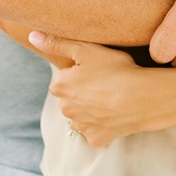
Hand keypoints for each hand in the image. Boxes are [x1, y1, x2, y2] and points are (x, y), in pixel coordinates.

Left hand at [28, 32, 164, 147]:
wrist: (142, 98)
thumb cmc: (115, 70)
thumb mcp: (86, 49)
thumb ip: (57, 43)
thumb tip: (33, 36)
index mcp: (60, 87)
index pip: (63, 80)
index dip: (79, 75)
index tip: (95, 71)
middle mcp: (65, 109)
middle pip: (70, 100)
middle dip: (82, 94)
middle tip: (105, 84)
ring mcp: (81, 126)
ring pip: (81, 117)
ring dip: (91, 111)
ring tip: (111, 100)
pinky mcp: (96, 139)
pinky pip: (96, 132)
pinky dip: (103, 126)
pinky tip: (115, 115)